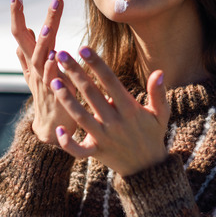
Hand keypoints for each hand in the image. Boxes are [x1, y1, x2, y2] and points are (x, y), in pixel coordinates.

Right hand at [10, 0, 76, 144]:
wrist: (52, 128)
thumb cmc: (47, 96)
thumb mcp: (35, 72)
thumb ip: (29, 51)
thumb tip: (27, 28)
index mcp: (31, 61)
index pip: (20, 34)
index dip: (17, 15)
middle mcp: (35, 69)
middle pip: (30, 41)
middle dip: (37, 20)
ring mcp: (43, 83)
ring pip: (40, 59)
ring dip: (42, 43)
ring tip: (45, 27)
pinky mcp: (56, 96)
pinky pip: (53, 81)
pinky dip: (53, 69)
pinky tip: (56, 57)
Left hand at [50, 46, 169, 175]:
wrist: (148, 168)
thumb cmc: (152, 134)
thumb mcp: (161, 114)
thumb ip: (158, 93)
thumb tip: (159, 72)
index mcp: (130, 109)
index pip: (110, 81)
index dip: (97, 64)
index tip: (83, 48)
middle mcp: (115, 122)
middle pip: (92, 94)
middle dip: (76, 73)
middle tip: (60, 54)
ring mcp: (104, 138)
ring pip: (81, 117)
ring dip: (66, 99)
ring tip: (54, 81)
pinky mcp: (96, 152)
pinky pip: (79, 150)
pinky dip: (68, 143)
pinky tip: (59, 130)